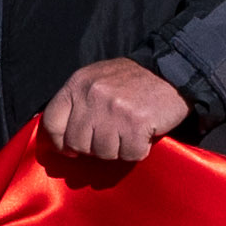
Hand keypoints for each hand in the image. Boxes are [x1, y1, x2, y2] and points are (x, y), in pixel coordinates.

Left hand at [35, 57, 190, 169]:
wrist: (172, 71)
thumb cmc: (133, 81)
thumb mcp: (97, 80)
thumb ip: (77, 102)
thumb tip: (60, 140)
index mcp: (78, 84)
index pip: (52, 121)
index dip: (60, 141)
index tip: (70, 149)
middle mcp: (92, 95)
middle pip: (77, 143)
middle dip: (94, 147)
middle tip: (112, 137)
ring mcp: (114, 109)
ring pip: (103, 153)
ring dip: (118, 149)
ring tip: (129, 132)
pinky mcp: (136, 123)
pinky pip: (129, 154)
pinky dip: (138, 150)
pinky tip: (143, 134)